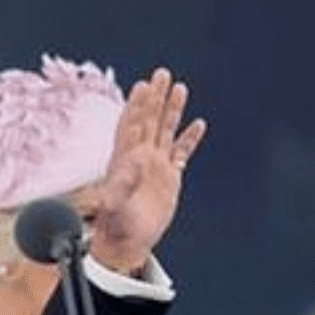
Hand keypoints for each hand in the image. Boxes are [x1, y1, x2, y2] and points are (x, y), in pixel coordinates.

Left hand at [86, 67, 206, 275]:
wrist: (127, 242)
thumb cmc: (116, 226)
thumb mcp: (115, 206)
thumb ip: (121, 185)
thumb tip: (132, 163)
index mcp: (125, 160)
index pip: (131, 126)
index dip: (136, 106)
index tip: (142, 86)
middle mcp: (140, 157)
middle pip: (149, 120)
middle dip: (155, 97)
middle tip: (161, 73)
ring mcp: (155, 166)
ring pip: (166, 131)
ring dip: (172, 110)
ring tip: (181, 87)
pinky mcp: (169, 177)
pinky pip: (181, 152)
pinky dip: (189, 139)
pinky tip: (199, 124)